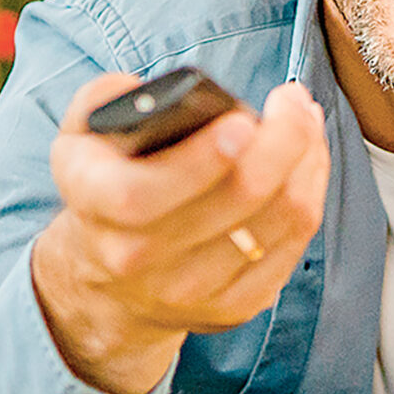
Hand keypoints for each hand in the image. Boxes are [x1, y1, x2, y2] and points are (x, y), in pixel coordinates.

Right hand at [32, 73, 330, 393]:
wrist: (111, 280)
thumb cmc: (108, 186)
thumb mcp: (81, 137)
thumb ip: (102, 99)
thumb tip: (146, 88)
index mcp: (96, 205)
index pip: (144, 194)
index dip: (201, 159)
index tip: (243, 121)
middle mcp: (137, 258)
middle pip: (239, 198)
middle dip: (283, 139)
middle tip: (293, 100)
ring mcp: (191, 290)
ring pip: (281, 217)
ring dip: (307, 158)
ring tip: (305, 119)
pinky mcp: (236, 306)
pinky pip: (295, 241)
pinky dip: (312, 190)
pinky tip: (308, 158)